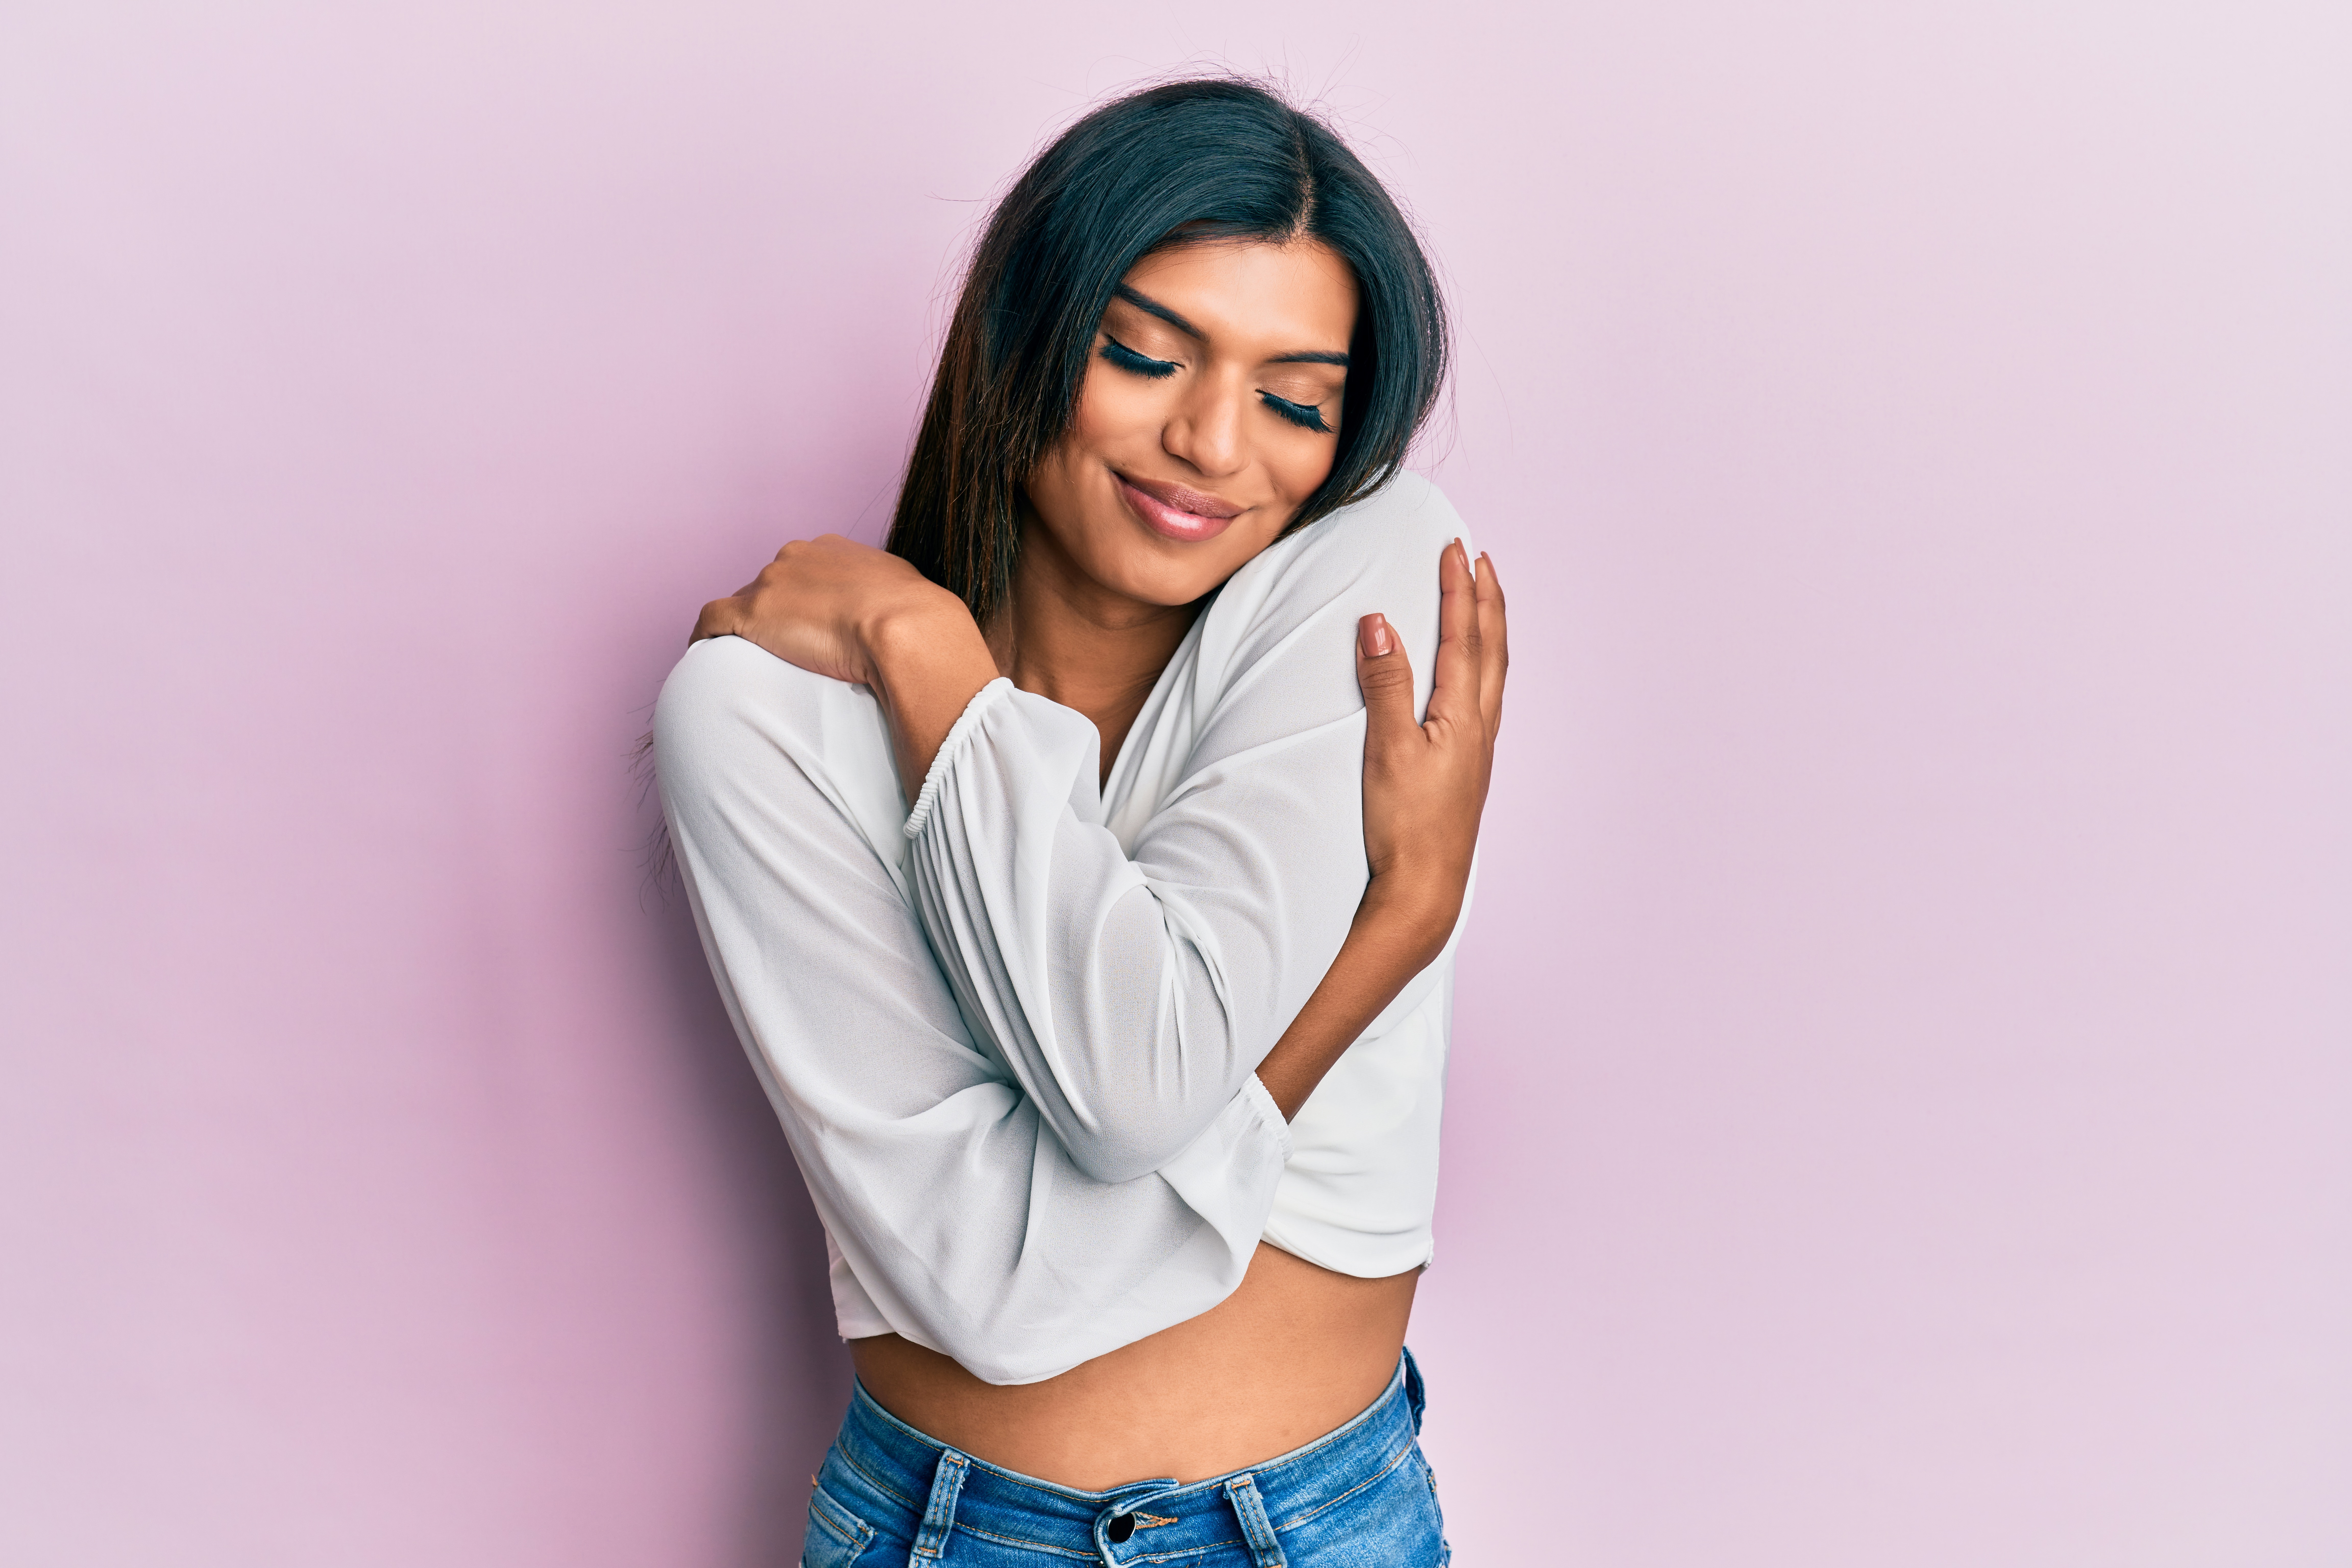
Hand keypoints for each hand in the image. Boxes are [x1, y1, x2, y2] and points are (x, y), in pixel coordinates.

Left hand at [691, 534, 959, 687]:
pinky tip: (704, 650)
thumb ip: (883, 596)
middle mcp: (795, 557)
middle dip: (774, 610)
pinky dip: (705, 633)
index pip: (802, 569)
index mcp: (832, 549)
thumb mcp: (903, 593)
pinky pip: (712, 619)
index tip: (808, 623)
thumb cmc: (915, 618)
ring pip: (744, 601)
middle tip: (786, 646)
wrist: (906, 629)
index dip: (801, 597)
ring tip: (750, 655)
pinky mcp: (752, 613)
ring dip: (747, 625)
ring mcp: (772, 583)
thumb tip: (889, 614)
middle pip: (770, 583)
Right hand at [1353, 539, 1508, 952]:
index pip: (1463, 637)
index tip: (1455, 549)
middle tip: (1480, 560)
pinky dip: (1484, 668)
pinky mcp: (1468, 769)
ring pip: (1493, 673)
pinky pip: (1485, 699)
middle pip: (1491, 648)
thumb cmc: (1405, 826)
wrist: (1423, 890)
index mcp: (1463, 717)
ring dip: (1490, 631)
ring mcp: (1477, 750)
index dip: (1458, 590)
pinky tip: (1475, 676)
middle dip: (1486, 600)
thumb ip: (1386, 684)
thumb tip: (1380, 624)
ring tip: (1485, 603)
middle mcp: (1479, 728)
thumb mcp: (1387, 748)